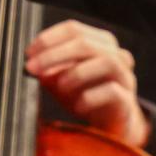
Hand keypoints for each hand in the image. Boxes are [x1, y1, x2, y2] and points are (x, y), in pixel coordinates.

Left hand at [25, 20, 150, 147]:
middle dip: (54, 55)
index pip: (73, 29)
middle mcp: (116, 54)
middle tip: (32, 68)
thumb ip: (48, 70)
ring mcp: (125, 77)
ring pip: (107, 62)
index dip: (49, 38)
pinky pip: (113, 91)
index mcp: (99, 42)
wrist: (111, 125)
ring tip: (59, 87)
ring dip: (76, 73)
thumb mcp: (61, 80)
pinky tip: (78, 106)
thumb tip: (30, 64)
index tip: (28, 53)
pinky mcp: (128, 100)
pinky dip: (91, 97)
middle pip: (86, 44)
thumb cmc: (84, 95)